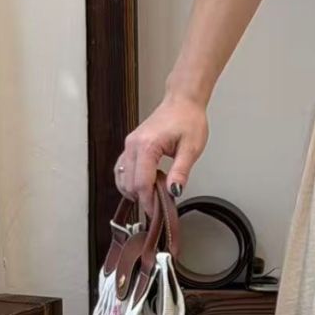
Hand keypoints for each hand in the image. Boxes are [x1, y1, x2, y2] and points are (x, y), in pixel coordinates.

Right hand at [114, 92, 208, 219]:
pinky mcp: (131, 146)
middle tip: (160, 206)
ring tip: (154, 195)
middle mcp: (133, 145)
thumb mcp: (191, 149)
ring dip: (135, 191)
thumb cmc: (188, 119)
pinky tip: (145, 186)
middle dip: (143, 198)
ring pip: (122, 178)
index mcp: (147, 145)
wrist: (182, 102)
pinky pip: (122, 169)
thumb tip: (174, 191)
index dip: (148, 202)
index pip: (141, 183)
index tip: (157, 213)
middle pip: (129, 183)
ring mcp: (129, 145)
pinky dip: (130, 181)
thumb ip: (181, 172)